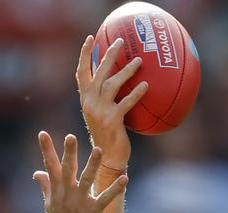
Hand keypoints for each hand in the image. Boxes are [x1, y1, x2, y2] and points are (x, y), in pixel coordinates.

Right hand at [33, 132, 126, 212]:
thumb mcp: (49, 206)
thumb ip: (45, 186)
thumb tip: (36, 173)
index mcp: (57, 191)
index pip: (50, 167)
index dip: (46, 150)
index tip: (42, 133)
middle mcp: (67, 195)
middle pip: (67, 170)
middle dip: (69, 153)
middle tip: (71, 137)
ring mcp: (80, 203)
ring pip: (87, 180)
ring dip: (93, 165)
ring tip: (99, 150)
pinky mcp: (94, 212)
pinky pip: (106, 198)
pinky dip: (115, 189)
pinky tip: (125, 179)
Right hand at [76, 34, 148, 169]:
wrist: (107, 159)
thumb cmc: (108, 136)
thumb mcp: (101, 115)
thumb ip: (103, 97)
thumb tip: (117, 78)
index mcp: (85, 100)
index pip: (81, 73)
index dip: (85, 55)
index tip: (91, 38)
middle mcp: (89, 104)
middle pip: (98, 73)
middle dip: (108, 55)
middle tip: (120, 41)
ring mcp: (99, 112)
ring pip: (112, 84)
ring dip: (126, 71)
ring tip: (139, 61)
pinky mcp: (112, 121)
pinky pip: (126, 102)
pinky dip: (136, 93)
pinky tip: (145, 85)